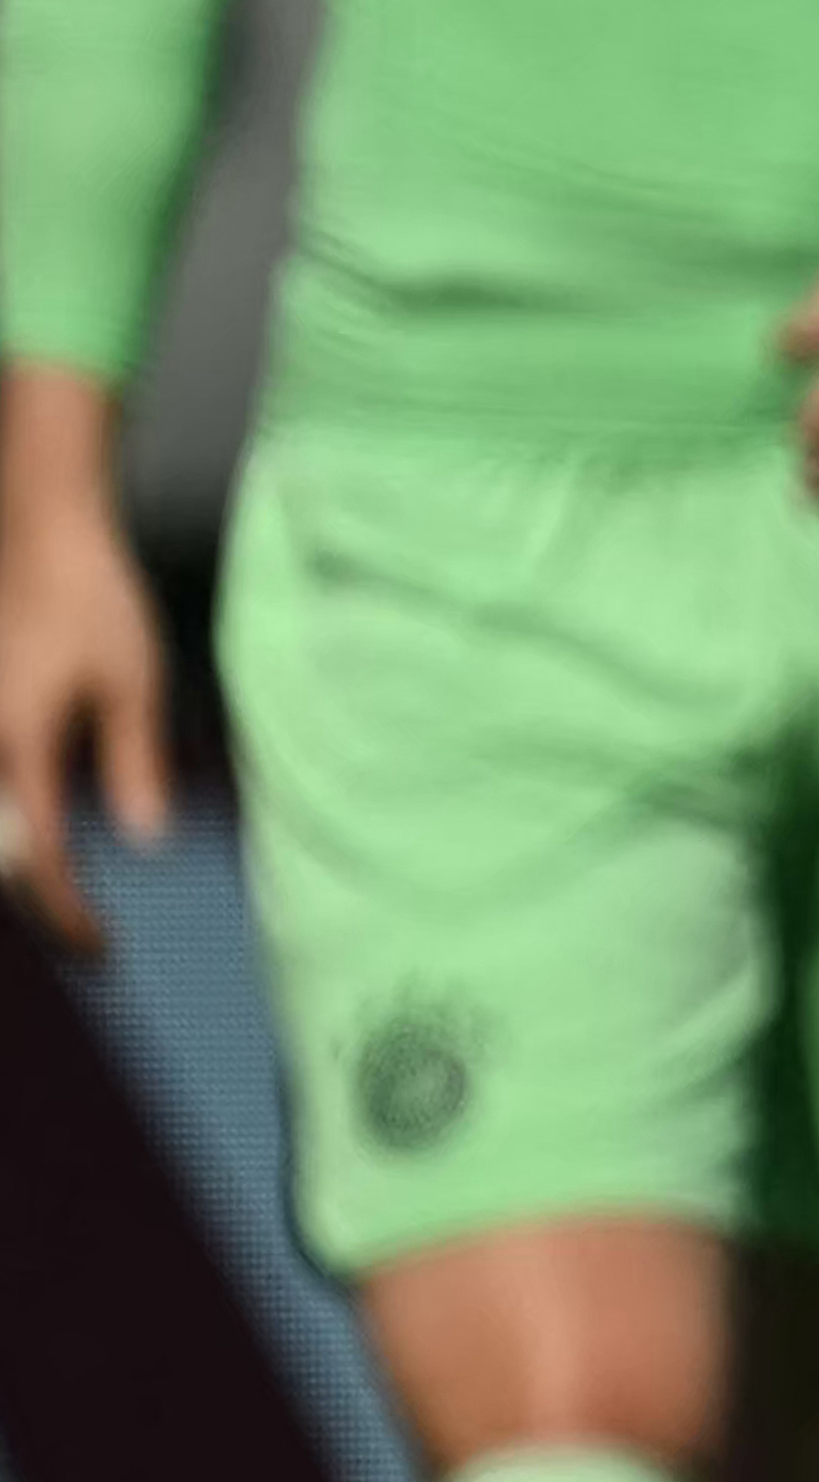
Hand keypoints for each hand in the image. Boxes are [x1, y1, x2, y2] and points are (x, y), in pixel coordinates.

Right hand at [0, 400, 168, 964]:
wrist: (40, 531)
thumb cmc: (93, 600)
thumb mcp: (133, 683)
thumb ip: (134, 764)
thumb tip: (141, 841)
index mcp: (17, 745)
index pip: (37, 856)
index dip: (68, 912)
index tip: (103, 950)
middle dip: (38, 902)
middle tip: (88, 939)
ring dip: (20, 865)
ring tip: (70, 902)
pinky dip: (13, 824)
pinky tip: (42, 837)